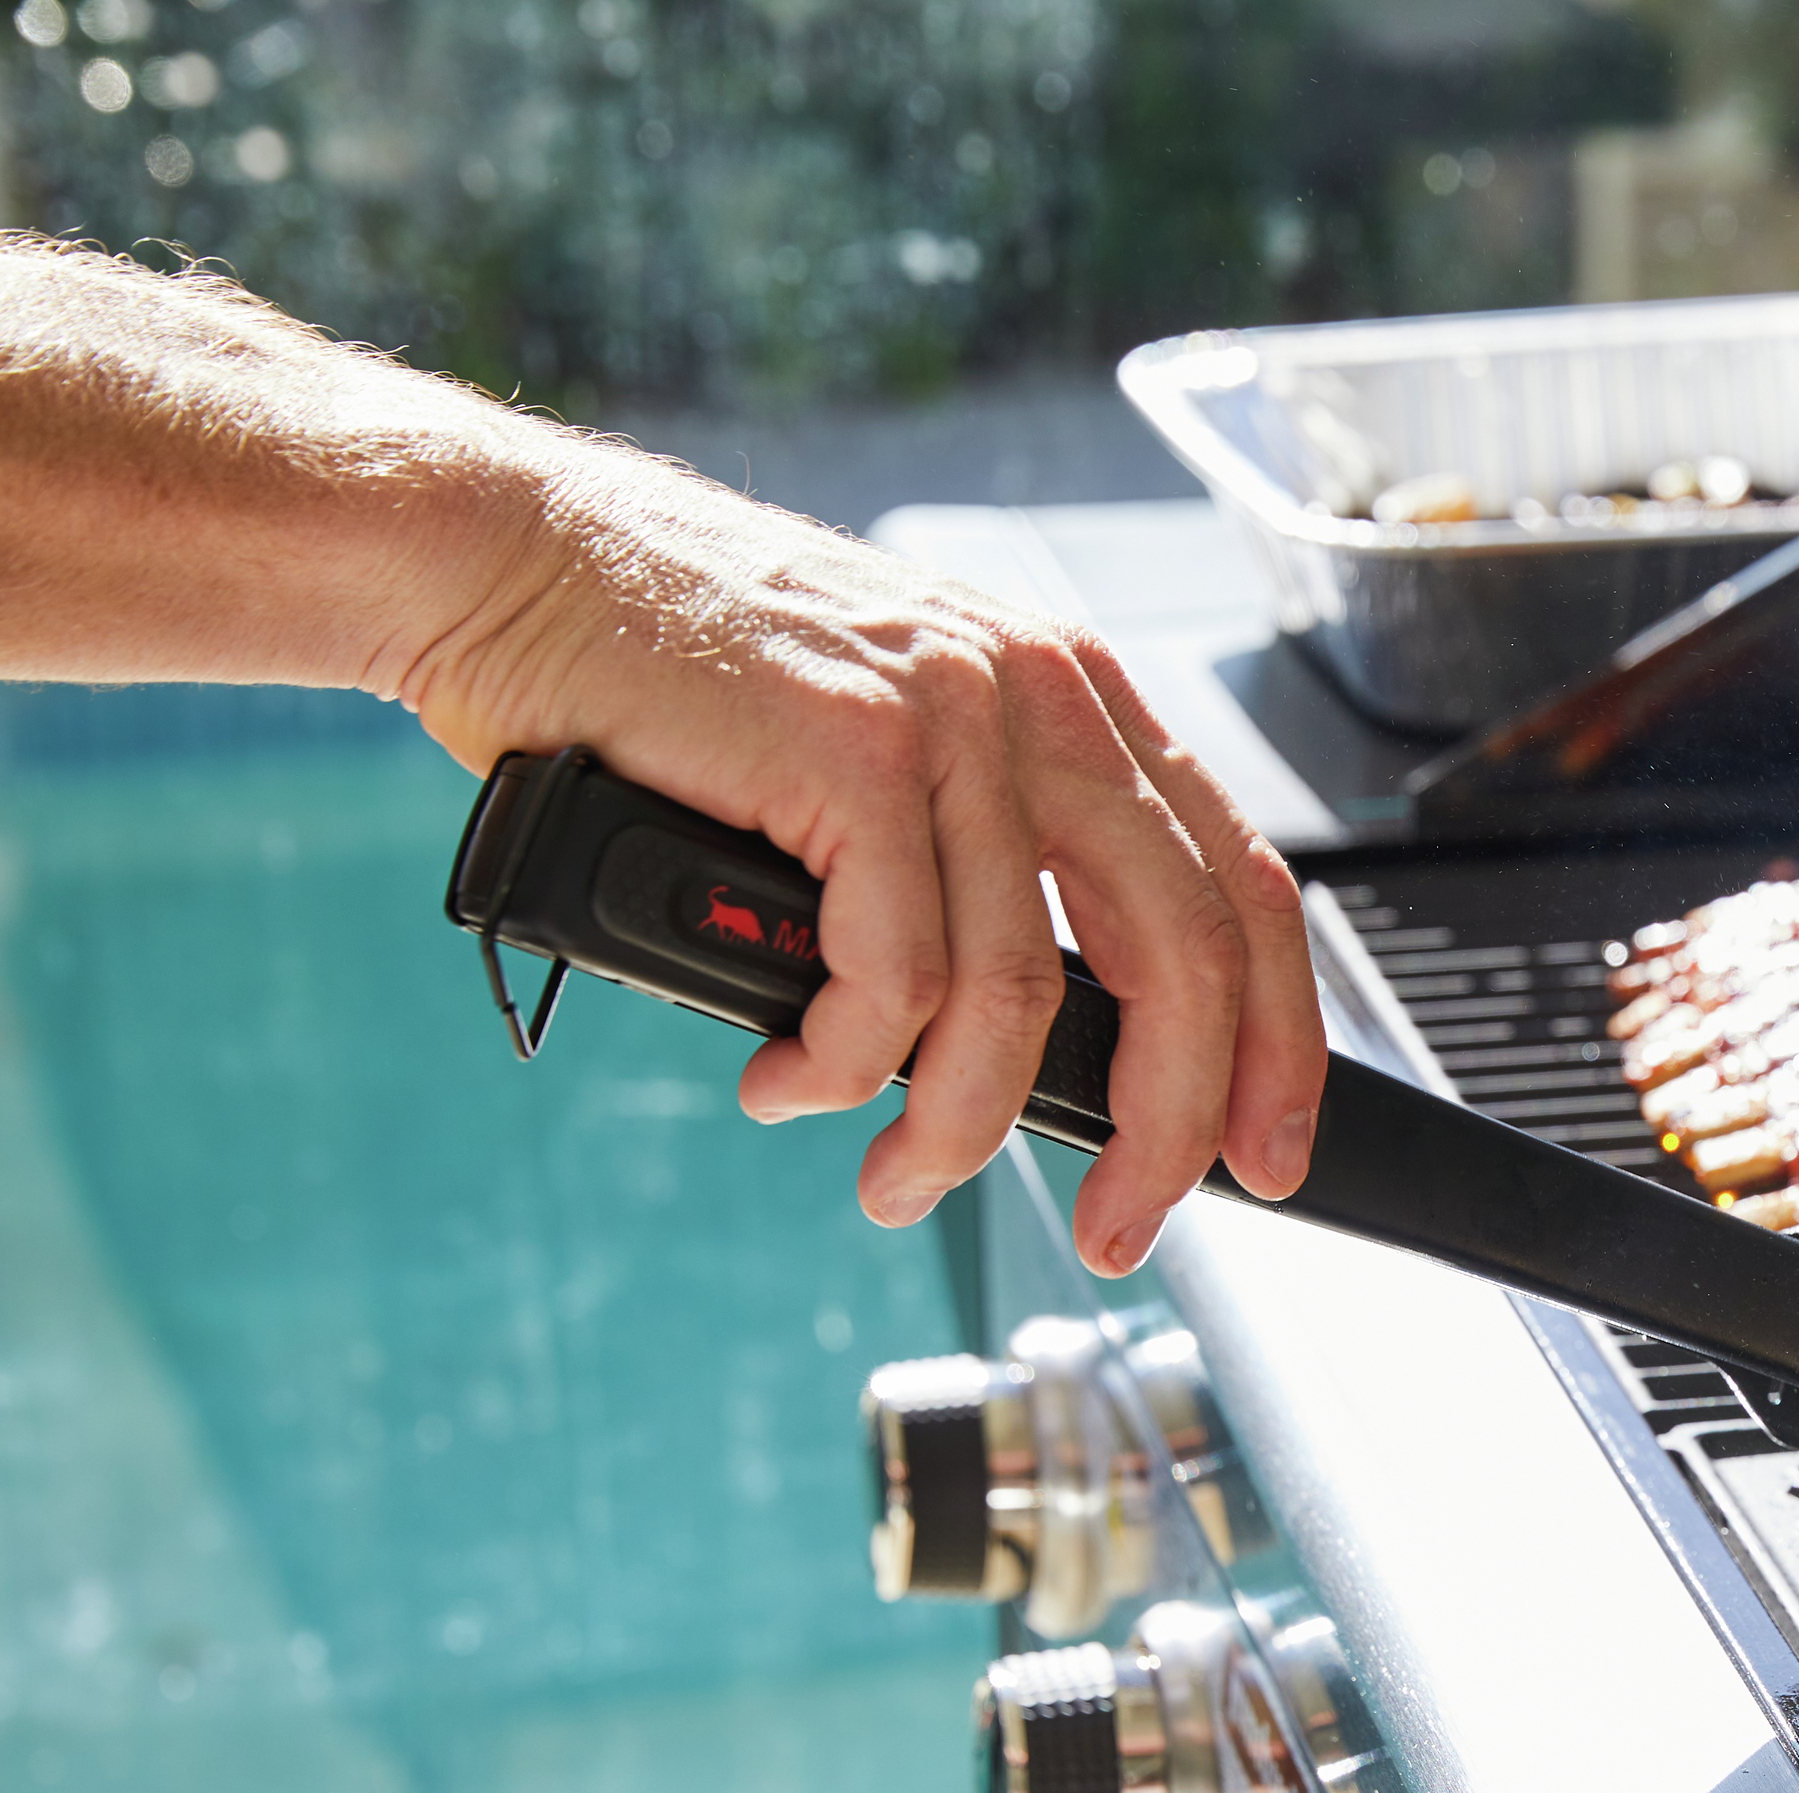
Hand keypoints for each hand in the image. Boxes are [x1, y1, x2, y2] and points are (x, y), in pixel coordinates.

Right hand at [403, 439, 1322, 1271]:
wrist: (519, 562)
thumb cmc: (684, 680)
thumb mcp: (888, 755)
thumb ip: (983, 866)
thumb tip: (1049, 1048)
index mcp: (1073, 700)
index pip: (1242, 886)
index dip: (1280, 1041)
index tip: (1268, 1153)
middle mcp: (1038, 698)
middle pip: (1185, 956)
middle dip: (1165, 1127)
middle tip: (1118, 1224)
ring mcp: (949, 720)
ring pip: (1021, 999)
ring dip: (956, 1130)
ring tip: (892, 1179)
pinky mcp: (850, 756)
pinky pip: (891, 980)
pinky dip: (840, 1068)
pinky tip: (790, 1081)